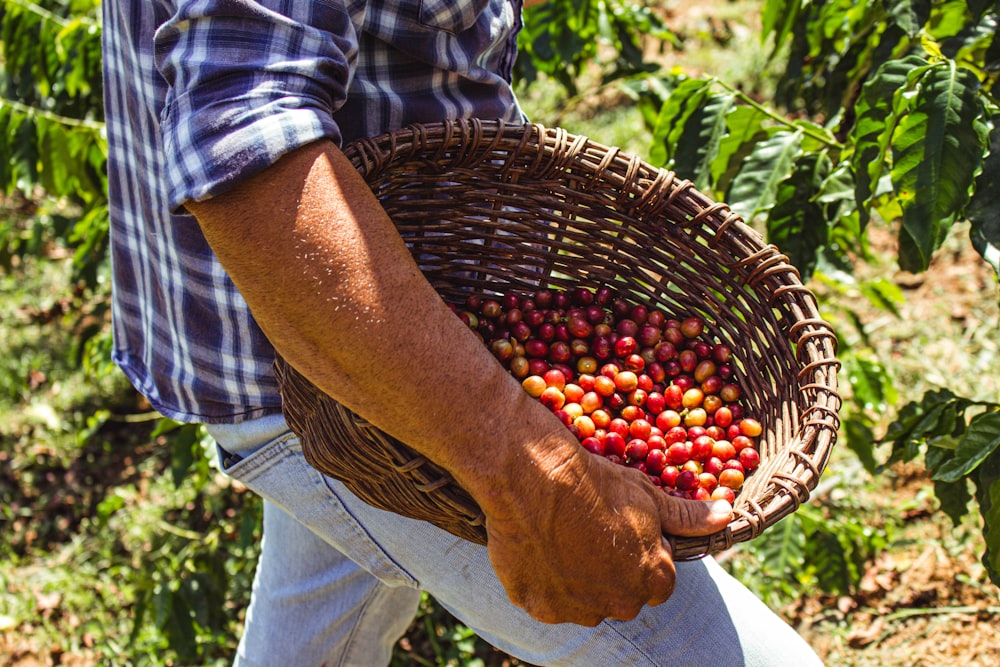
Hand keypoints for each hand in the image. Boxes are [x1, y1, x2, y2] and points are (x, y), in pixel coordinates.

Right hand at [482, 441, 731, 625]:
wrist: (536, 478)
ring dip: (577, 580)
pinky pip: (546, 599)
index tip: (625, 532)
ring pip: (583, 601)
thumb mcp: (649, 496)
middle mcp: (619, 605)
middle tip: (592, 532)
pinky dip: (544, 580)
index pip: (658, 580)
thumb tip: (726, 514)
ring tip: (563, 537)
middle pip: (621, 595)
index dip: (643, 555)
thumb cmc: (598, 484)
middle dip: (611, 572)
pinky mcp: (537, 606)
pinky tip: (539, 546)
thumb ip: (688, 517)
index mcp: (653, 580)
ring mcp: (576, 609)